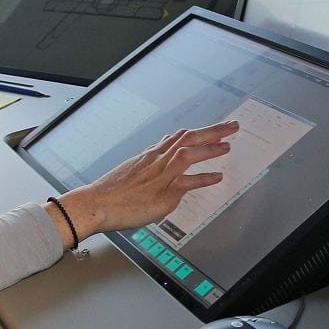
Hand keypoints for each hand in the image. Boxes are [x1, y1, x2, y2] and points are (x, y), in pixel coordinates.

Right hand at [54, 120, 239, 242]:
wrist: (96, 203)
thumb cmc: (111, 192)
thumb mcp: (132, 171)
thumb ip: (149, 164)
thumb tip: (159, 158)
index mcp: (151, 155)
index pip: (179, 137)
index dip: (198, 132)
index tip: (213, 128)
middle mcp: (157, 160)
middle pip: (189, 137)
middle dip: (213, 130)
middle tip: (232, 126)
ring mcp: (160, 174)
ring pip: (189, 153)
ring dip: (211, 147)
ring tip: (228, 145)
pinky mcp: (162, 192)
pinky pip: (187, 181)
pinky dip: (203, 177)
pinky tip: (217, 176)